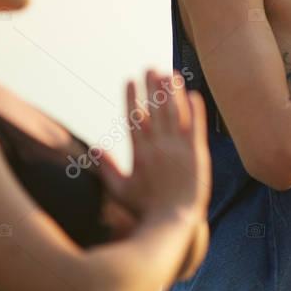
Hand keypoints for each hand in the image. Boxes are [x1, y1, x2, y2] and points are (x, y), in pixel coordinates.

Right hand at [122, 69, 211, 222]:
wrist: (174, 222)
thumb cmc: (146, 209)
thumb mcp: (120, 191)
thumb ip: (107, 169)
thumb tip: (93, 149)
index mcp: (140, 154)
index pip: (134, 118)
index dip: (131, 97)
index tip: (129, 80)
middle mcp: (158, 147)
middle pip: (154, 110)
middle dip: (152, 87)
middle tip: (150, 68)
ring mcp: (179, 149)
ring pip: (174, 113)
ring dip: (172, 92)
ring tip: (170, 74)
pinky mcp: (197, 154)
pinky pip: (195, 127)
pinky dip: (195, 110)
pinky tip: (193, 95)